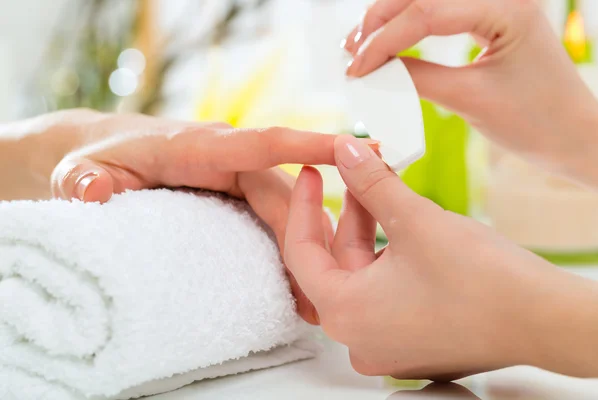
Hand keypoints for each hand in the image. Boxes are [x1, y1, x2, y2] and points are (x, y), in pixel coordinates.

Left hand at [40, 109, 339, 323]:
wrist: (102, 150)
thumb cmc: (97, 157)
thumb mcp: (81, 170)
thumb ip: (84, 180)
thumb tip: (94, 191)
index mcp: (201, 146)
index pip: (263, 143)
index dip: (310, 144)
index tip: (352, 149)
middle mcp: (227, 156)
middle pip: (284, 194)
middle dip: (309, 239)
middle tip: (321, 294)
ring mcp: (234, 174)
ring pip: (285, 207)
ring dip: (305, 248)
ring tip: (313, 300)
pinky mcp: (235, 190)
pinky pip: (273, 215)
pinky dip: (290, 245)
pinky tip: (295, 278)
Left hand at [285, 135, 597, 378]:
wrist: (546, 320)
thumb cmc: (481, 277)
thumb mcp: (415, 219)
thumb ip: (370, 182)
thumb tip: (344, 149)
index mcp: (345, 313)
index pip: (301, 252)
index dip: (303, 204)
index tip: (309, 171)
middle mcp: (359, 337)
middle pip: (336, 262)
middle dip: (345, 211)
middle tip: (353, 168)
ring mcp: (387, 344)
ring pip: (363, 274)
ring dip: (369, 228)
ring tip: (381, 184)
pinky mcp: (413, 341)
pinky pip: (385, 291)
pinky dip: (388, 255)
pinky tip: (401, 220)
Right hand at [342, 0, 597, 186]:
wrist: (571, 134)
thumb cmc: (534, 122)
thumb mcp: (467, 100)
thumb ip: (416, 79)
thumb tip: (372, 70)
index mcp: (507, 7)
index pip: (426, 11)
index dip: (383, 39)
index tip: (356, 67)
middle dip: (379, 21)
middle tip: (351, 52)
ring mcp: (496, 1)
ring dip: (389, 19)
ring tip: (361, 48)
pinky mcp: (490, 15)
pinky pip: (439, 10)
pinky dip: (408, 25)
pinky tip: (388, 42)